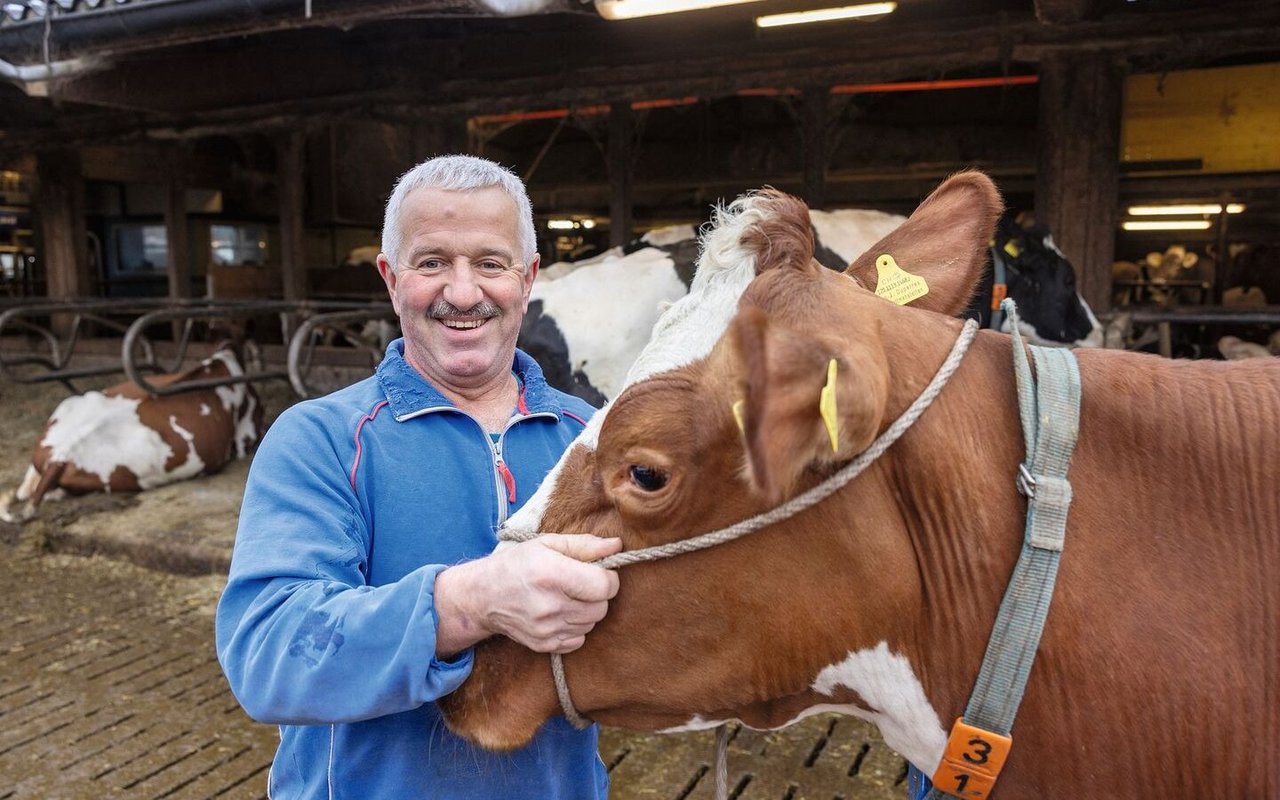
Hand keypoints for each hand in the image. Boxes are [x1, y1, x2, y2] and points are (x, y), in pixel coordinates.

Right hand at [434, 534, 621, 656]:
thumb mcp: (547, 544)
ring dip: (587, 610)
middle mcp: (550, 605)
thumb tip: (617, 546)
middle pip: (601, 607)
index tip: (599, 571)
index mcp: (552, 574)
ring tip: (568, 597)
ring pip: (592, 623)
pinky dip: (576, 627)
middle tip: (581, 583)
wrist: (482, 596)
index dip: (608, 577)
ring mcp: (546, 629)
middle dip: (597, 594)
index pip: (605, 585)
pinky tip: (561, 613)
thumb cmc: (516, 564)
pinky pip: (579, 639)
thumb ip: (584, 545)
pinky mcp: (544, 645)